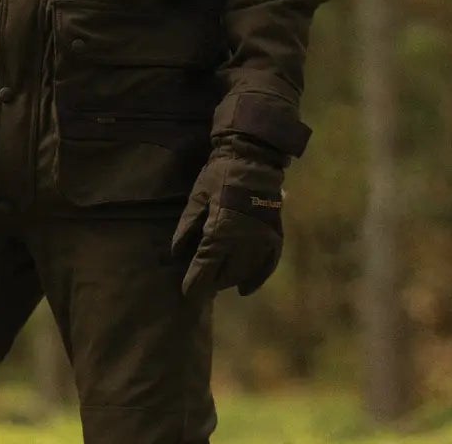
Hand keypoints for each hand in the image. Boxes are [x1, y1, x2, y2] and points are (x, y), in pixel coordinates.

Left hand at [171, 138, 285, 296]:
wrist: (252, 158)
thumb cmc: (219, 176)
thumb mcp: (197, 198)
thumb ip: (187, 227)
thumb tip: (177, 253)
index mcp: (220, 231)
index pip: (205, 268)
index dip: (195, 283)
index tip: (187, 293)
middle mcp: (243, 242)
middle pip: (225, 274)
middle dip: (211, 281)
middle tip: (201, 283)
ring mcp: (261, 240)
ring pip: (244, 272)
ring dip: (230, 279)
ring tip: (219, 282)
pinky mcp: (274, 236)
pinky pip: (267, 265)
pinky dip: (257, 278)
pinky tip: (246, 288)